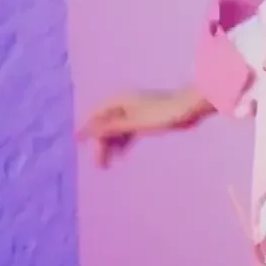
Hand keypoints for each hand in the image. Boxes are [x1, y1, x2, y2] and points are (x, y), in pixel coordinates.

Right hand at [76, 86, 213, 166]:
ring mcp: (134, 111)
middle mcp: (123, 104)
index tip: (77, 144)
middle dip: (100, 143)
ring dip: (110, 145)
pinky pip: (128, 132)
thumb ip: (111, 128)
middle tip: (99, 165)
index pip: (95, 115)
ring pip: (116, 129)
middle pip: (105, 124)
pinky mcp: (144, 119)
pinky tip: (120, 156)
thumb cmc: (160, 113)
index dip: (85, 129)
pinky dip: (123, 143)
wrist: (188, 108)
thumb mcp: (133, 123)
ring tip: (106, 165)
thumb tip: (90, 131)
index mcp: (118, 100)